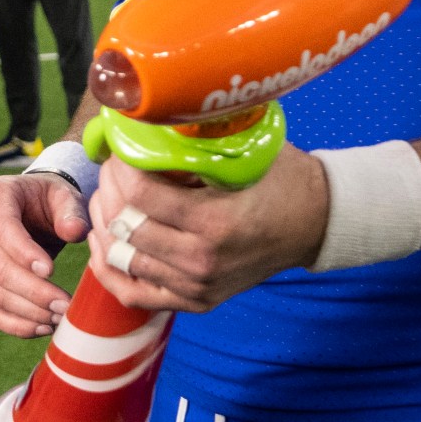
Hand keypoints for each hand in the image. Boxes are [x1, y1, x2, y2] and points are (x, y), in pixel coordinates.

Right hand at [0, 172, 86, 336]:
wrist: (34, 209)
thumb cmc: (51, 201)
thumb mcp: (65, 196)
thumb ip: (71, 211)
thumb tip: (75, 232)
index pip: (1, 228)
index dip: (23, 253)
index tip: (51, 271)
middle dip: (32, 291)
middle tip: (65, 304)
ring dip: (28, 312)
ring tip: (60, 317)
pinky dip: (15, 325)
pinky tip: (43, 327)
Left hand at [85, 148, 329, 313]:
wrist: (315, 223)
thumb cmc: (281, 179)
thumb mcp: (246, 150)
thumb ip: (199, 140)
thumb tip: (145, 120)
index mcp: (214, 222)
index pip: (139, 195)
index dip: (120, 167)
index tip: (121, 149)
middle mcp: (201, 260)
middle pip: (124, 227)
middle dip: (108, 191)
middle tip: (111, 169)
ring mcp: (196, 286)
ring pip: (122, 259)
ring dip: (104, 225)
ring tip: (106, 198)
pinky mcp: (194, 301)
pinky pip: (132, 294)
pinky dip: (110, 269)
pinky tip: (104, 242)